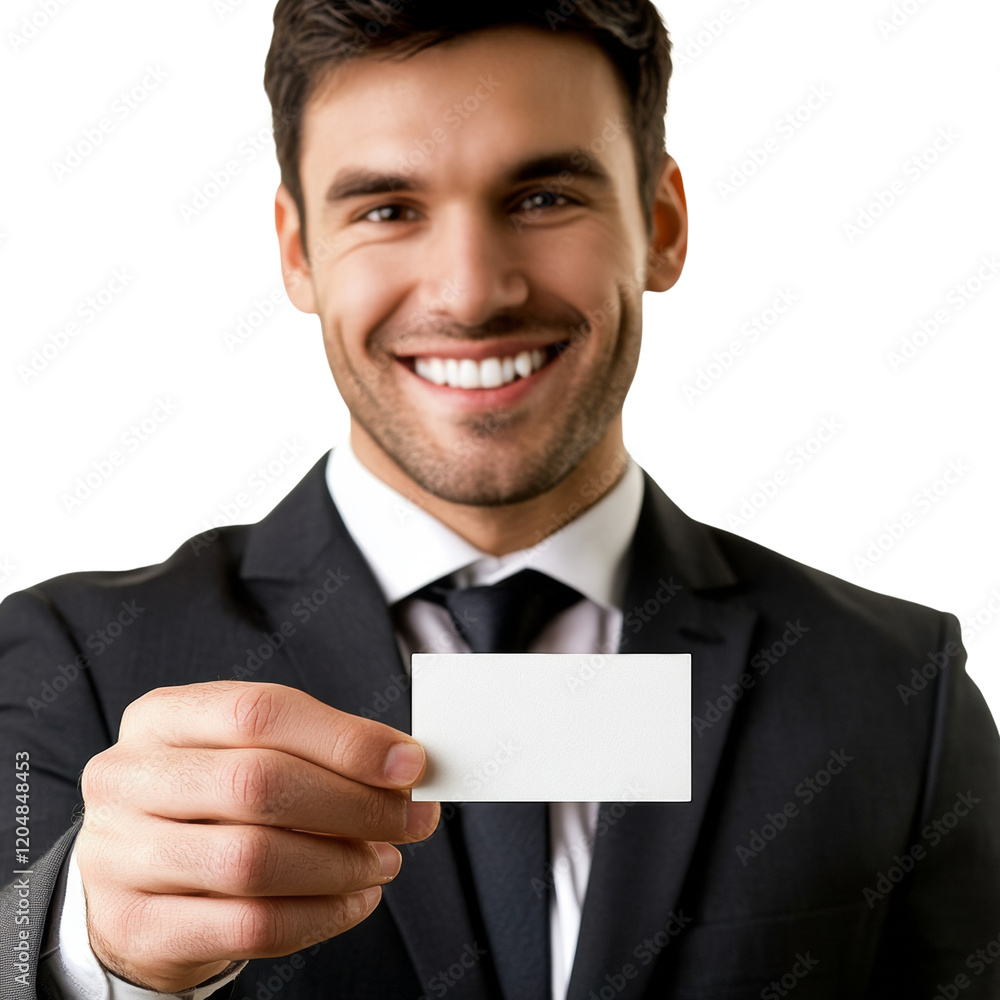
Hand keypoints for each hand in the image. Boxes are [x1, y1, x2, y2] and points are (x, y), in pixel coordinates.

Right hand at [76, 681, 438, 992]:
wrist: (133, 882)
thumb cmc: (209, 803)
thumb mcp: (246, 753)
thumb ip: (319, 748)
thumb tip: (404, 764)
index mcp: (162, 716)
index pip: (260, 712)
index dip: (345, 739)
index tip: (409, 764)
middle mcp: (128, 778)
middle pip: (258, 783)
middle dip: (354, 804)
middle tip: (411, 819)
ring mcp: (119, 854)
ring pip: (254, 860)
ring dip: (341, 864)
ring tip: (383, 861)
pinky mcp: (135, 925)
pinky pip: (248, 926)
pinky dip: (320, 915)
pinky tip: (355, 900)